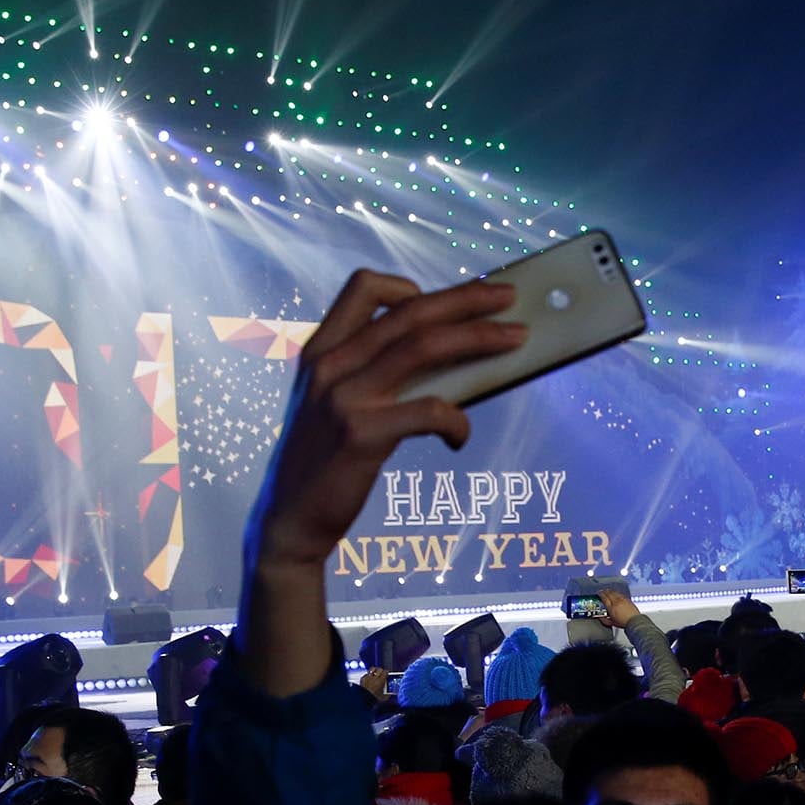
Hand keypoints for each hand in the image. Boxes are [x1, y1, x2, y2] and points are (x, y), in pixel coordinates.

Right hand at [239, 272, 524, 697]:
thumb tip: (448, 355)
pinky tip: (458, 437)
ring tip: (515, 340)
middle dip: (468, 300)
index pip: (364, 287)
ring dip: (479, 337)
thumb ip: (372, 374)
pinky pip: (429, 411)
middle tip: (509, 299)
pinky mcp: (362, 434)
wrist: (290, 520)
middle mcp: (329, 365)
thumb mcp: (334, 404)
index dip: (410, 284)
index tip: (444, 299)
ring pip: (424, 347)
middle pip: (411, 312)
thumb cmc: (323, 461)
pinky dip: (456, 421)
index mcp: (321, 350)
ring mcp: (343, 397)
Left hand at [360, 666, 390, 701]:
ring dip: (374, 670)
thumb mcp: (384, 697)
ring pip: (372, 669)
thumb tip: (390, 694)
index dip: (386, 672)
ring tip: (375, 673)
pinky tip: (368, 678)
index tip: (387, 674)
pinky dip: (368, 675)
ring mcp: (368, 677)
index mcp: (381, 681)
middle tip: (381, 673)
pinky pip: (366, 674)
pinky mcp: (362, 679)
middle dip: (381, 670)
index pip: (385, 672)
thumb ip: (388, 694)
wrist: (364, 700)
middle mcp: (374, 677)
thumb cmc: (373, 698)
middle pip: (379, 669)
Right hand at [600, 590, 640, 630]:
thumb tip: (600, 618)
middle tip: (602, 591)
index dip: (600, 595)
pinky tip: (616, 593)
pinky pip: (620, 593)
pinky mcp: (627, 599)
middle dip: (604, 591)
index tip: (599, 594)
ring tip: (608, 591)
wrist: (634, 621)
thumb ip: (604, 620)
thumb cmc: (624, 622)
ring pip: (614, 592)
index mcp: (611, 608)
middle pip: (609, 593)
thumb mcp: (612, 623)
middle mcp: (616, 602)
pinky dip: (616, 592)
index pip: (604, 598)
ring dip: (610, 591)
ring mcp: (622, 600)